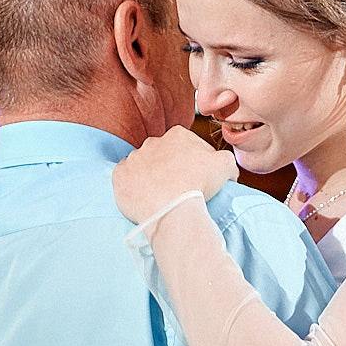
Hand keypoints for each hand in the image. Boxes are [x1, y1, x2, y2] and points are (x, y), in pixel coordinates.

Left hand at [112, 125, 234, 224]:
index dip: (192, 163)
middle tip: (176, 188)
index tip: (195, 178)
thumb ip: (225, 159)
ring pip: (142, 166)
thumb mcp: (226, 165)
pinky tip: (142, 198)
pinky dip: (132, 187)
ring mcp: (133, 158)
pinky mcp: (119, 176)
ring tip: (159, 196)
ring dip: (149, 177)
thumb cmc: (199, 185)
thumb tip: (222, 165)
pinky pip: (125, 179)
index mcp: (177, 135)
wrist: (172, 210)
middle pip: (162, 155)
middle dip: (169, 168)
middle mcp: (152, 141)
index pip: (186, 146)